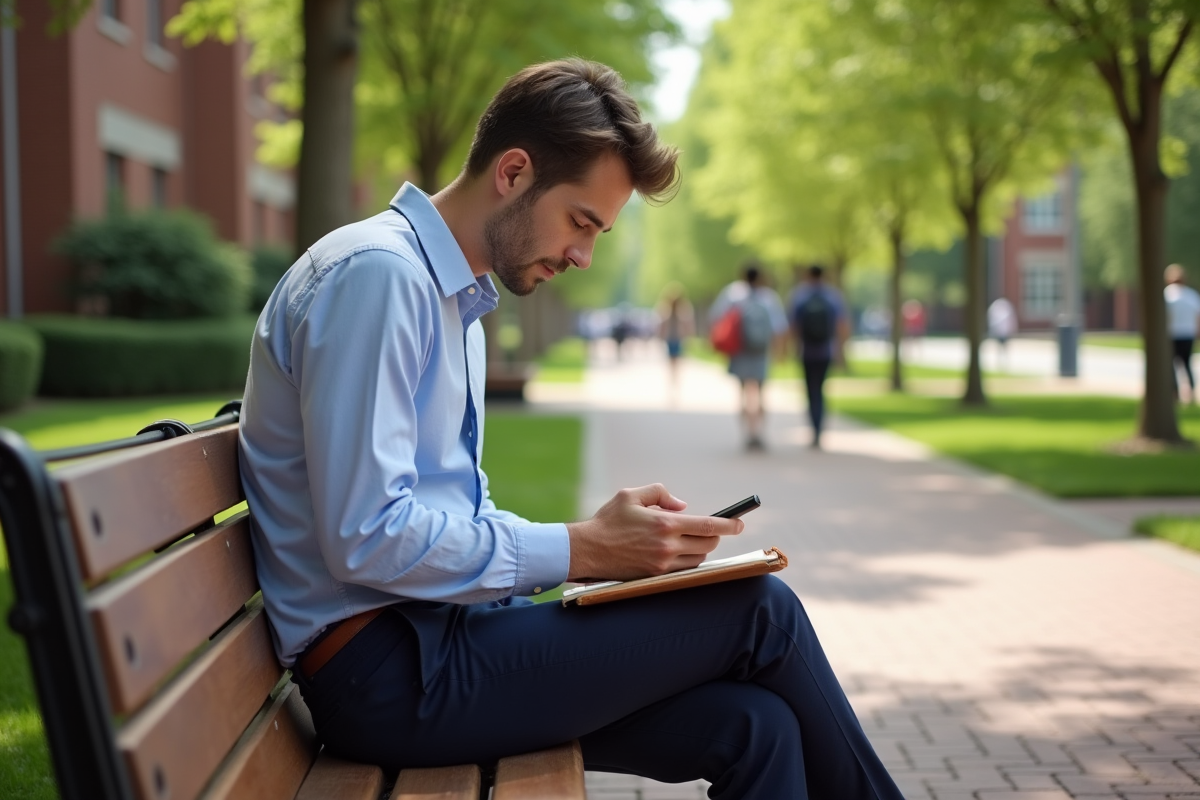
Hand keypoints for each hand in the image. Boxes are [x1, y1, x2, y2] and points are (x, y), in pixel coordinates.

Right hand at [565, 484, 743, 581]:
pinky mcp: (656, 576)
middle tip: (713, 529)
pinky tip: (681, 552)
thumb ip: (660, 494)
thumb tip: (683, 506)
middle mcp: (667, 546)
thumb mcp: (631, 495)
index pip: (708, 526)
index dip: (729, 525)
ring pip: (698, 559)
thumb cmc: (608, 520)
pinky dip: (688, 560)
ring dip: (701, 549)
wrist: (587, 550)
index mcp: (665, 524)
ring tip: (692, 539)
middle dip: (714, 536)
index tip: (740, 523)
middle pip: (707, 544)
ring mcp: (663, 564)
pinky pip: (684, 570)